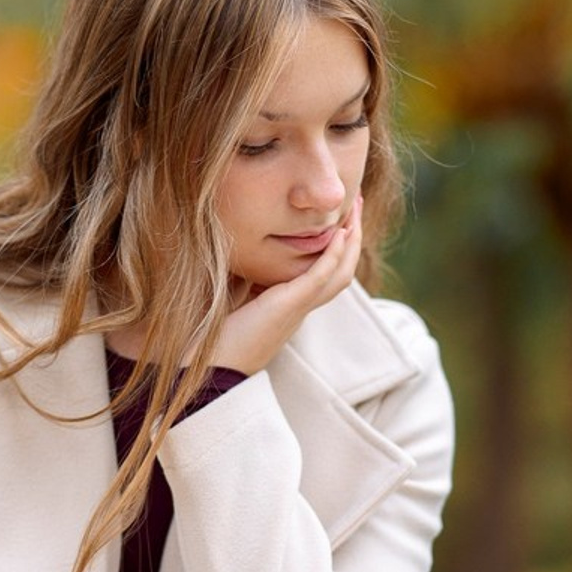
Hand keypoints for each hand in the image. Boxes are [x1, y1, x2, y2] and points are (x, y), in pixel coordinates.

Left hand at [212, 194, 363, 374]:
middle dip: (352, 235)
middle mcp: (301, 307)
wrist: (213, 366)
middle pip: (343, 269)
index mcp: (292, 305)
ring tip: (354, 212)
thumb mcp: (236, 296)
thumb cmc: (218, 336)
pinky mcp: (291, 306)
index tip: (338, 216)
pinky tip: (339, 233)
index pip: (325, 272)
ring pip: (340, 273)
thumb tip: (241, 249)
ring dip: (351, 240)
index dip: (337, 245)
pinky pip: (321, 277)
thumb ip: (247, 276)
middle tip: (357, 204)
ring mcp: (299, 307)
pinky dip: (333, 255)